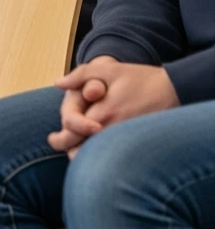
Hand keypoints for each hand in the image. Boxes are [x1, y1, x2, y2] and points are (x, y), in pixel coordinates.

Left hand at [49, 57, 179, 155]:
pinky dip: (98, 157)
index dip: (59, 139)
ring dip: (82, 154)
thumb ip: (82, 75)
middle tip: (60, 143)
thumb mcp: (111, 69)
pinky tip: (94, 150)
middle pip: (79, 151)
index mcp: (102, 113)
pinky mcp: (132, 146)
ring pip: (93, 158)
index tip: (54, 137)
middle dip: (67, 148)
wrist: (175, 90)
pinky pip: (108, 158)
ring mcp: (123, 140)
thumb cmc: (141, 78)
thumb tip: (58, 83)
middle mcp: (111, 130)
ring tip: (75, 146)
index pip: (70, 133)